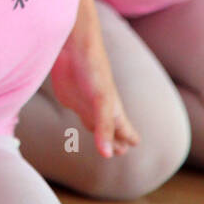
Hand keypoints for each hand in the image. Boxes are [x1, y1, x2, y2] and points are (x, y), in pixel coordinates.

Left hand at [49, 34, 139, 159]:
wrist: (73, 47)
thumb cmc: (93, 71)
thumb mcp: (101, 102)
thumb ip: (104, 128)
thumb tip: (107, 156)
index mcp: (114, 112)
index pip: (127, 131)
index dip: (129, 140)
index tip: (133, 146)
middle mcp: (101, 110)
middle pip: (113, 131)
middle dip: (116, 143)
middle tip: (119, 152)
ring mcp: (85, 104)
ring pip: (96, 124)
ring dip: (100, 134)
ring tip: (106, 145)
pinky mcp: (70, 98)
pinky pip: (80, 113)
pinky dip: (84, 121)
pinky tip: (83, 119)